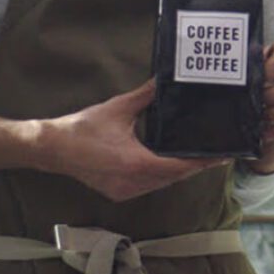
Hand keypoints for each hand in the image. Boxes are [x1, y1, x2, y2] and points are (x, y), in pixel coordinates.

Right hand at [36, 80, 227, 201]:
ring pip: (162, 184)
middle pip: (174, 177)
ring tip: (198, 159)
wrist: (52, 149)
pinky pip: (148, 187)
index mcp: (136, 163)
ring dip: (178, 173)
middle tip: (216, 154)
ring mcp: (126, 191)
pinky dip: (161, 177)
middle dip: (195, 167)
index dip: (202, 162)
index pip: (179, 166)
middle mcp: (134, 182)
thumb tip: (163, 80)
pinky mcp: (118, 193)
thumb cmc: (83, 128)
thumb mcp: (118, 108)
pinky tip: (169, 165)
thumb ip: (145, 96)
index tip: (222, 156)